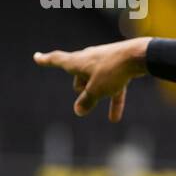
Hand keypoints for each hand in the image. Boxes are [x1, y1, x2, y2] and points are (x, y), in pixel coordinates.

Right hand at [34, 37, 150, 120]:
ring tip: (98, 108)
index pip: (57, 60)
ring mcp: (105, 61)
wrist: (139, 56)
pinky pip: (113, 86)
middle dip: (81, 85)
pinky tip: (114, 118)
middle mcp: (89, 58)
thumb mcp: (97, 90)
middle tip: (84, 93)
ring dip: (97, 94)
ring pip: (97, 81)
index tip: (36, 57)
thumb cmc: (112, 70)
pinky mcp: (120, 67)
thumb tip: (78, 111)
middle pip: (79, 74)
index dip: (46, 60)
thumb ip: (87, 101)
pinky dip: (112, 99)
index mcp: (77, 61)